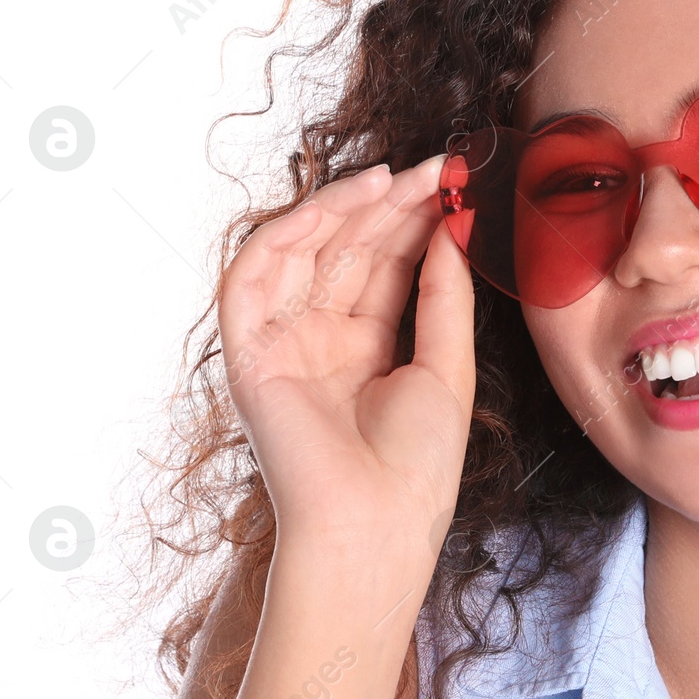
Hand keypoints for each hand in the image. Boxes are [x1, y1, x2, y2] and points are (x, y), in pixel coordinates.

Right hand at [217, 155, 474, 559]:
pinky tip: (333, 207)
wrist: (375, 527)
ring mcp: (282, 345)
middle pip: (347, 252)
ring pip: (304, 253)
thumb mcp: (447, 368)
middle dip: (387, 207)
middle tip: (430, 171)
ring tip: (394, 180)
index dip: (413, 223)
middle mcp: (320, 341)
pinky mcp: (248, 354)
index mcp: (365, 349)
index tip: (449, 185)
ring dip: (344, 210)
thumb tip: (450, 232)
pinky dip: (287, 235)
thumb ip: (444, 297)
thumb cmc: (417, 468)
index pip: (384, 266)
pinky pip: (254, 277)